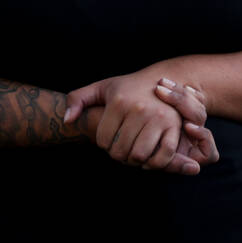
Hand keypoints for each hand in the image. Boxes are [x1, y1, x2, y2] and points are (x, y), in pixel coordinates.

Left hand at [65, 72, 218, 173]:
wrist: (161, 79)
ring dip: (134, 160)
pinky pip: (162, 156)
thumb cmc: (127, 88)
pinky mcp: (174, 127)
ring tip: (132, 150)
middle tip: (121, 147)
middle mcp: (138, 109)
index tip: (109, 137)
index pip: (103, 140)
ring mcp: (158, 118)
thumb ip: (76, 100)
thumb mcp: (100, 88)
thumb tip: (67, 121)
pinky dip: (154, 163)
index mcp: (118, 101)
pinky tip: (148, 156)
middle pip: (120, 151)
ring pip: (139, 155)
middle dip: (118, 154)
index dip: (104, 144)